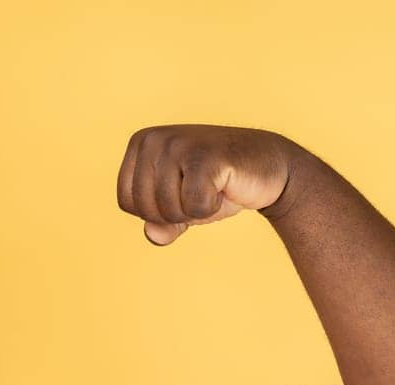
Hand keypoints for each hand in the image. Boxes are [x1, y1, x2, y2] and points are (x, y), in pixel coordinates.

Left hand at [116, 124, 299, 245]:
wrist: (268, 168)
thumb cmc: (217, 187)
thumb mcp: (179, 209)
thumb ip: (159, 225)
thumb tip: (153, 234)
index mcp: (140, 143)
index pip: (126, 202)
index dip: (155, 212)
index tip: (180, 193)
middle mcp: (154, 139)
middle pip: (146, 208)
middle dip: (175, 214)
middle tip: (200, 192)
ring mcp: (178, 144)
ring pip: (168, 209)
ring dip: (194, 211)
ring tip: (212, 187)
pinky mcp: (204, 156)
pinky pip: (193, 207)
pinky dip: (211, 208)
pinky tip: (224, 187)